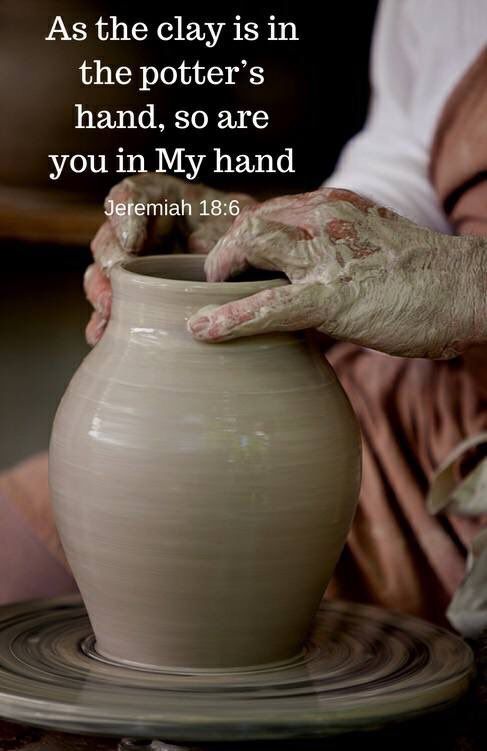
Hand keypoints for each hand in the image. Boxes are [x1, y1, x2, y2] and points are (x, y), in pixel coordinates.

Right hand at [84, 174, 253, 344]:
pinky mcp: (134, 302)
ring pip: (101, 276)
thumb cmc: (251, 238)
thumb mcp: (247, 225)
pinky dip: (104, 325)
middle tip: (117, 276)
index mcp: (165, 201)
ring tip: (109, 310)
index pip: (134, 195)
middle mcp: (141, 233)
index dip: (126, 212)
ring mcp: (134, 270)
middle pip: (109, 239)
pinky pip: (111, 312)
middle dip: (110, 260)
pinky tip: (103, 338)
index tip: (133, 239)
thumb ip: (227, 230)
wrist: (257, 272)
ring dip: (101, 292)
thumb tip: (199, 248)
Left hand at [188, 188, 486, 358]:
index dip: (239, 237)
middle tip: (213, 280)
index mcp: (332, 206)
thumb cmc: (418, 275)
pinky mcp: (333, 296)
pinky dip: (231, 318)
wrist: (464, 288)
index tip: (227, 261)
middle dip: (223, 251)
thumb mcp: (367, 247)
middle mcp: (323, 218)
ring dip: (221, 270)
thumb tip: (296, 282)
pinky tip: (203, 330)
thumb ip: (329, 253)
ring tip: (208, 296)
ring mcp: (327, 254)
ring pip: (251, 244)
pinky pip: (270, 305)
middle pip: (250, 221)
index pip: (268, 211)